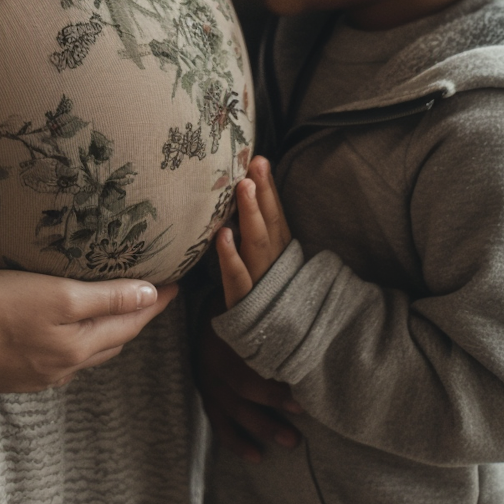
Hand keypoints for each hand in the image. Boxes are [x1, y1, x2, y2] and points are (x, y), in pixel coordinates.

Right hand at [0, 270, 178, 391]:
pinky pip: (58, 364)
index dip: (153, 303)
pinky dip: (75, 347)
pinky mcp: (13, 376)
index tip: (174, 285)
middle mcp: (62, 369)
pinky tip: (69, 337)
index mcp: (77, 348)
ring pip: (86, 355)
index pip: (128, 323)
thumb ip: (106, 297)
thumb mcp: (58, 294)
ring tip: (117, 313)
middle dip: (134, 319)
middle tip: (151, 297)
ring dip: (106, 335)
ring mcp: (36, 377)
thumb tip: (149, 297)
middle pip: (111, 342)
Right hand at [193, 306, 300, 461]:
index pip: (250, 359)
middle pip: (242, 386)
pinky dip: (236, 441)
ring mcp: (207, 377)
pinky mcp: (206, 392)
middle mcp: (212, 356)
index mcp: (226, 331)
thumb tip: (310, 319)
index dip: (274, 381)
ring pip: (233, 408)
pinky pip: (218, 422)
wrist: (210, 305)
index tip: (303, 395)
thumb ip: (273, 307)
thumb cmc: (241, 300)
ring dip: (262, 426)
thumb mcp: (249, 295)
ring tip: (292, 440)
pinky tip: (256, 456)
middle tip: (304, 415)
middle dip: (274, 405)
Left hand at [216, 158, 294, 305]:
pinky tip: (223, 235)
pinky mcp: (244, 299)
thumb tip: (242, 198)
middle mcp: (274, 262)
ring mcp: (260, 280)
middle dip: (263, 192)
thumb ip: (259, 234)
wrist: (275, 343)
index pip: (276, 214)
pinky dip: (230, 255)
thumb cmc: (264, 295)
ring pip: (257, 242)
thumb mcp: (266, 263)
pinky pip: (237, 275)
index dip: (269, 188)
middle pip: (270, 222)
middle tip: (255, 164)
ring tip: (243, 188)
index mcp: (280, 251)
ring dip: (250, 214)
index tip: (259, 160)